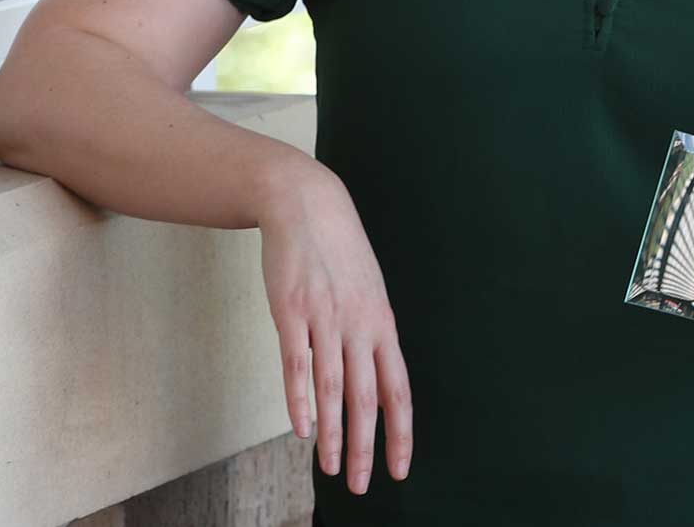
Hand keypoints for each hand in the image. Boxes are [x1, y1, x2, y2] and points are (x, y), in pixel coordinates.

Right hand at [256, 161, 412, 494]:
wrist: (307, 206)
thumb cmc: (339, 254)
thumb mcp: (369, 292)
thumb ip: (372, 334)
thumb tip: (376, 375)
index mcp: (382, 325)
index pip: (399, 389)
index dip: (401, 432)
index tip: (400, 468)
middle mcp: (360, 326)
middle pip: (367, 398)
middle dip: (366, 447)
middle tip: (361, 485)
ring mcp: (326, 319)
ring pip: (334, 388)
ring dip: (334, 434)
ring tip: (331, 469)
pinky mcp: (292, 313)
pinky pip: (298, 365)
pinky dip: (301, 400)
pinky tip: (304, 429)